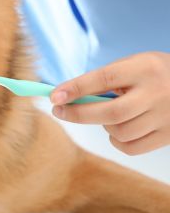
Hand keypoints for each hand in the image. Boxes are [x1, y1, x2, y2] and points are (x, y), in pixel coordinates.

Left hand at [50, 52, 169, 154]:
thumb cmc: (154, 73)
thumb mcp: (134, 65)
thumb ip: (106, 79)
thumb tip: (69, 96)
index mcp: (145, 68)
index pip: (104, 79)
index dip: (76, 88)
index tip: (54, 96)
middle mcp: (157, 93)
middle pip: (110, 112)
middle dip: (78, 114)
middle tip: (59, 110)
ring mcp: (166, 117)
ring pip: (120, 132)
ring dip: (102, 126)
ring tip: (104, 115)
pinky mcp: (169, 136)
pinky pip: (131, 147)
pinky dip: (116, 141)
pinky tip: (117, 129)